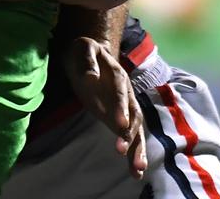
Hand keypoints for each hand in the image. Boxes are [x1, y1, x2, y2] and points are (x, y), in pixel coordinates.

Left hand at [66, 36, 146, 179]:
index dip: (120, 108)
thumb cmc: (84, 51)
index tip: (120, 124)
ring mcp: (124, 108)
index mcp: (118, 75)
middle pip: (133, 115)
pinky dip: (133, 153)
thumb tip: (92, 77)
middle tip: (122, 150)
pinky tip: (136, 171)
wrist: (90, 55)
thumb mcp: (82, 48)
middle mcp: (125, 94)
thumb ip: (87, 61)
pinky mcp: (118, 119)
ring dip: (136, 148)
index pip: (120, 92)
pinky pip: (129, 136)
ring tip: (137, 169)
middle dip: (129, 133)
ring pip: (135, 129)